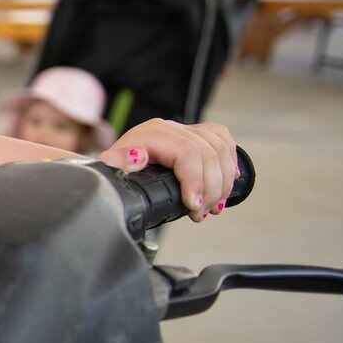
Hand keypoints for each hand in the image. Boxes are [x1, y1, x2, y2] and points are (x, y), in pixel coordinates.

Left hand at [96, 120, 238, 222]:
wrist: (119, 163)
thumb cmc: (117, 169)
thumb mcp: (113, 168)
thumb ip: (118, 162)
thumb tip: (128, 159)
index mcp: (152, 134)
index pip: (188, 152)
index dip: (195, 181)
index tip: (193, 206)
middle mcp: (171, 129)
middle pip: (208, 153)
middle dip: (210, 189)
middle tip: (200, 213)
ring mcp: (186, 130)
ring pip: (220, 150)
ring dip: (222, 183)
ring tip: (212, 207)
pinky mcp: (198, 134)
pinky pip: (224, 143)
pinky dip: (229, 165)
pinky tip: (227, 184)